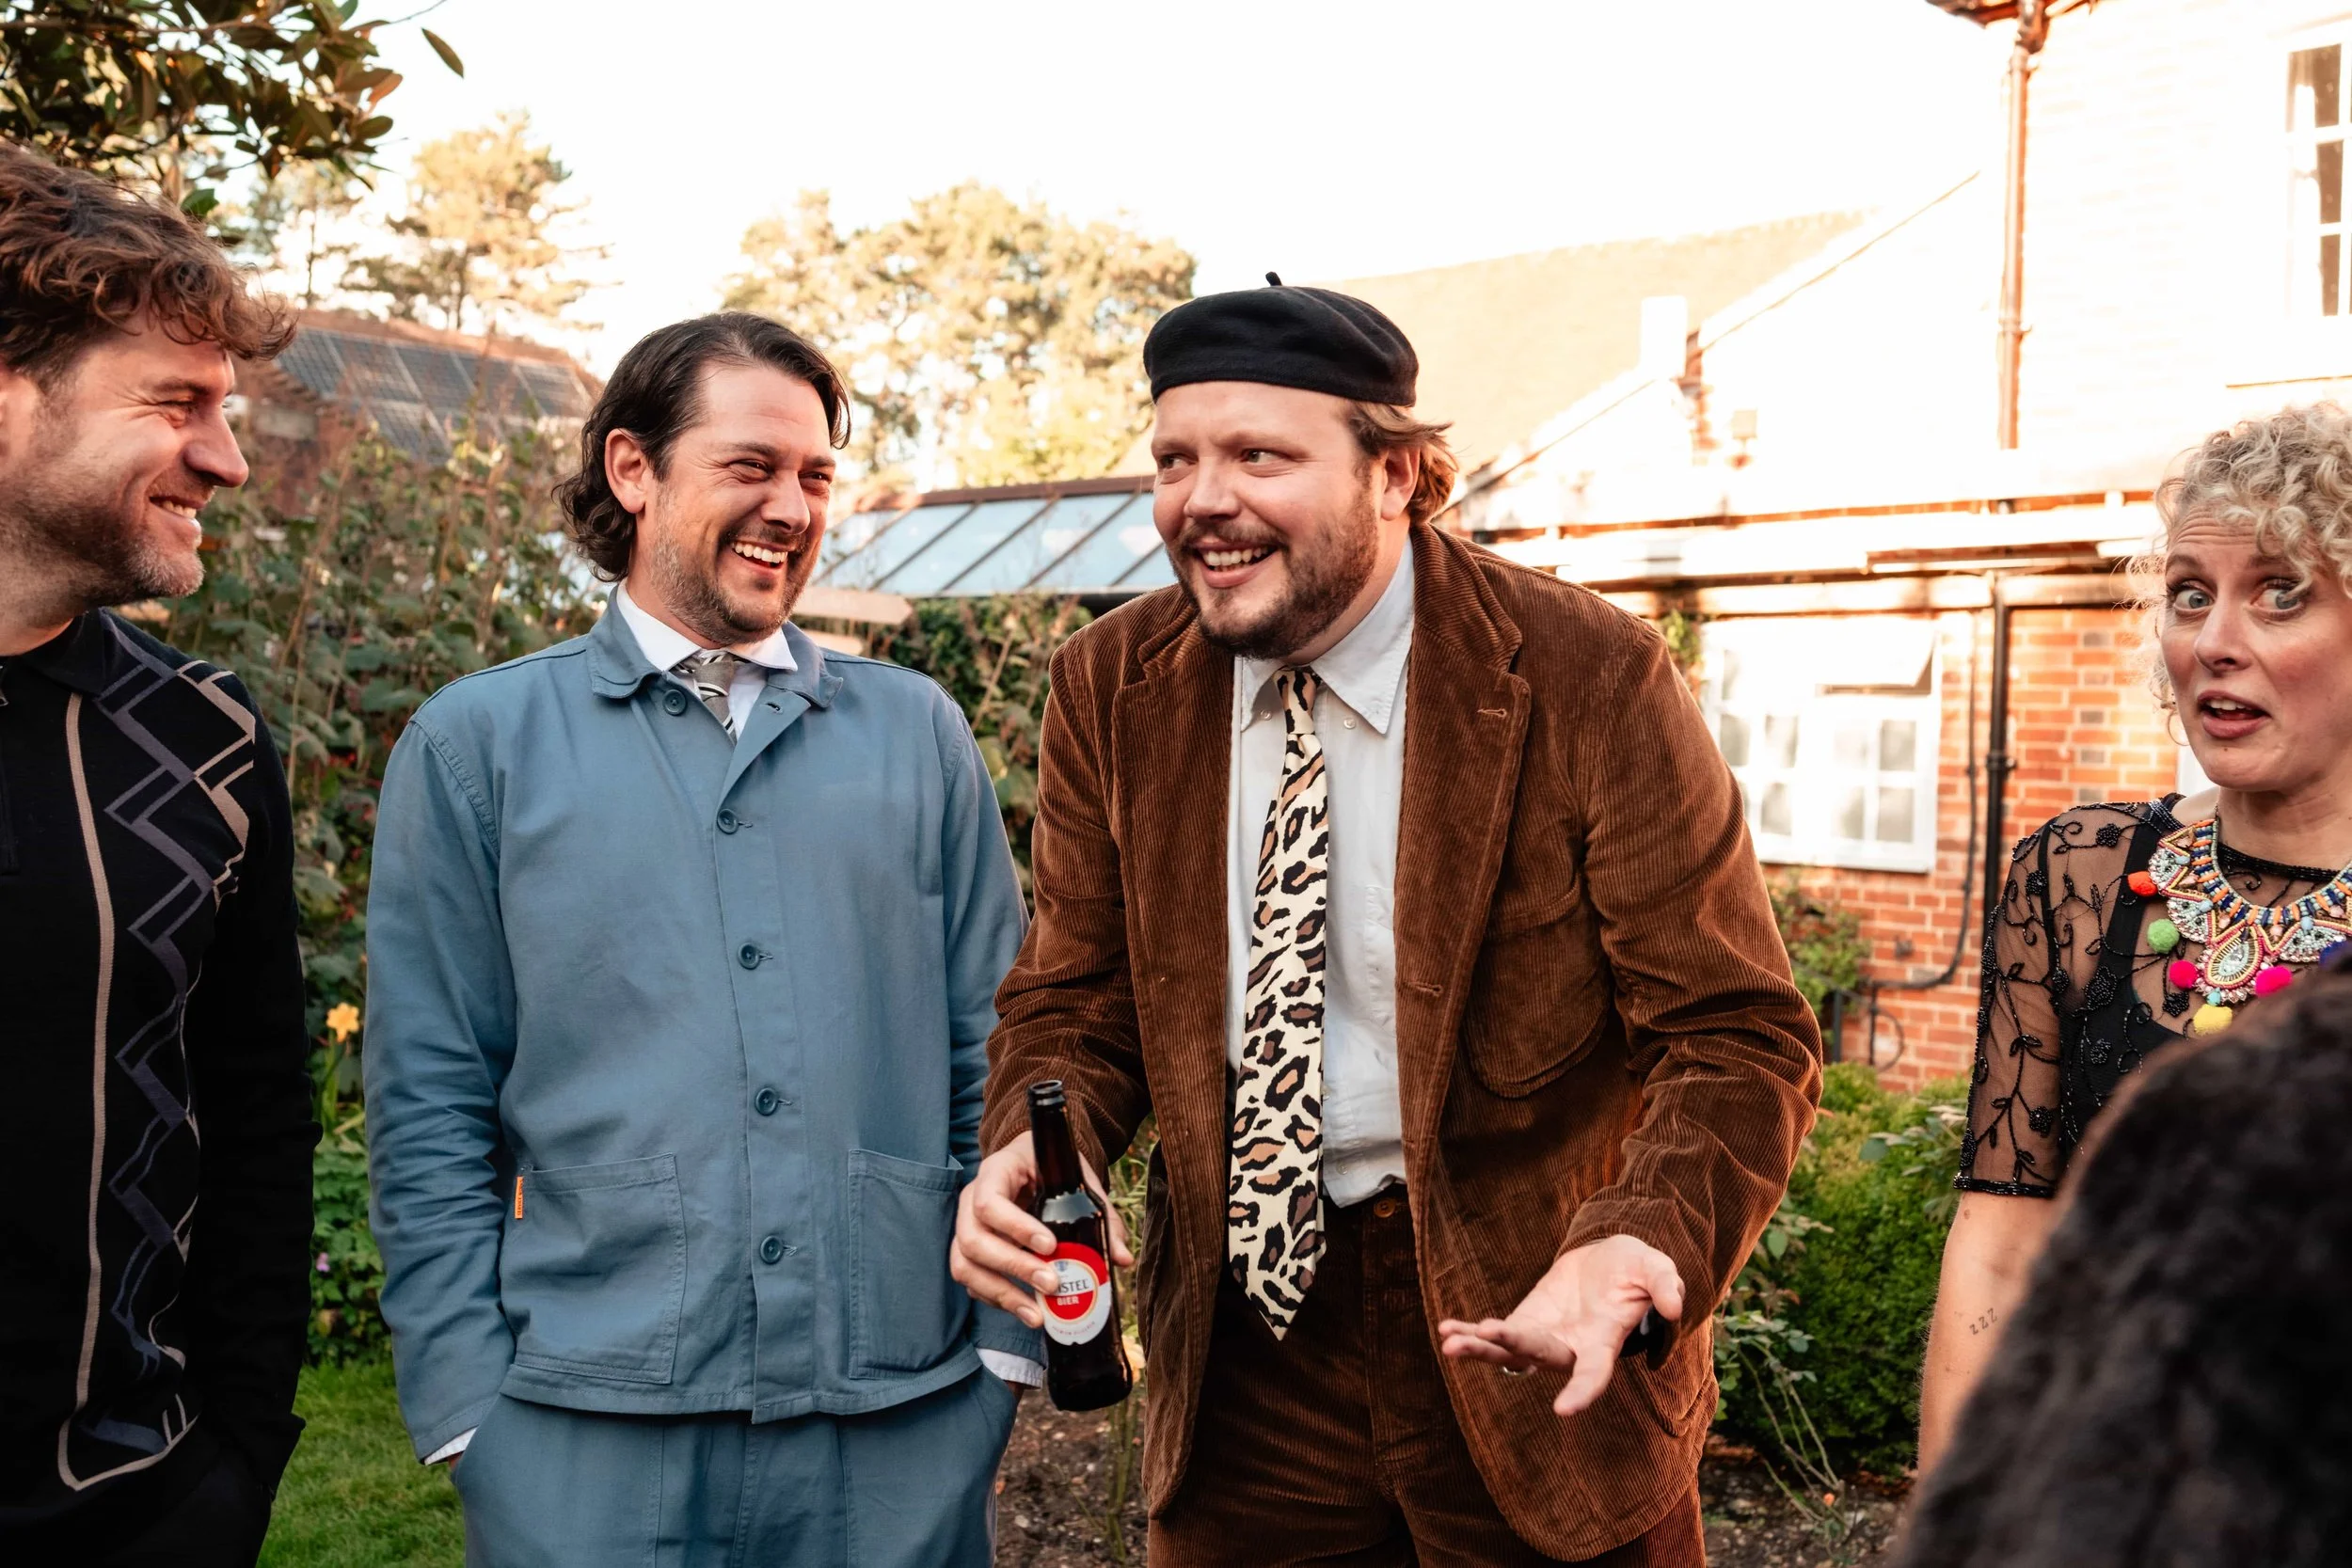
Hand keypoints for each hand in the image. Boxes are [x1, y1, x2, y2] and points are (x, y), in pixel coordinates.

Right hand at [950, 1131, 1132, 1328]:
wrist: (1033, 1165)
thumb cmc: (1054, 1170)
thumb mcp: (1078, 1180)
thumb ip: (1101, 1217)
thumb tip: (1121, 1259)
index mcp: (996, 1172)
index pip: (990, 1202)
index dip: (1016, 1228)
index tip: (1051, 1246)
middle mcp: (970, 1199)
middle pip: (973, 1240)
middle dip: (1014, 1267)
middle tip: (1052, 1284)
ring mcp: (965, 1226)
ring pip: (965, 1265)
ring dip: (1002, 1294)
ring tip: (1037, 1315)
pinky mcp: (967, 1252)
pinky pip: (972, 1281)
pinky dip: (998, 1300)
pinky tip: (1027, 1310)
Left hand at [1436, 1235, 1684, 1416]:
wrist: (1607, 1261)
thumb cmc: (1635, 1270)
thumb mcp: (1656, 1268)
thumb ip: (1665, 1285)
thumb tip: (1675, 1308)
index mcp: (1602, 1344)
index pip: (1593, 1375)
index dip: (1582, 1392)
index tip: (1564, 1410)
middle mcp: (1569, 1349)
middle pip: (1539, 1356)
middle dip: (1511, 1345)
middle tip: (1484, 1335)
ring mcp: (1543, 1337)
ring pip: (1509, 1352)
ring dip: (1480, 1347)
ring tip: (1449, 1342)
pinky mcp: (1524, 1321)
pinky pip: (1494, 1334)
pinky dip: (1471, 1332)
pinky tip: (1445, 1330)